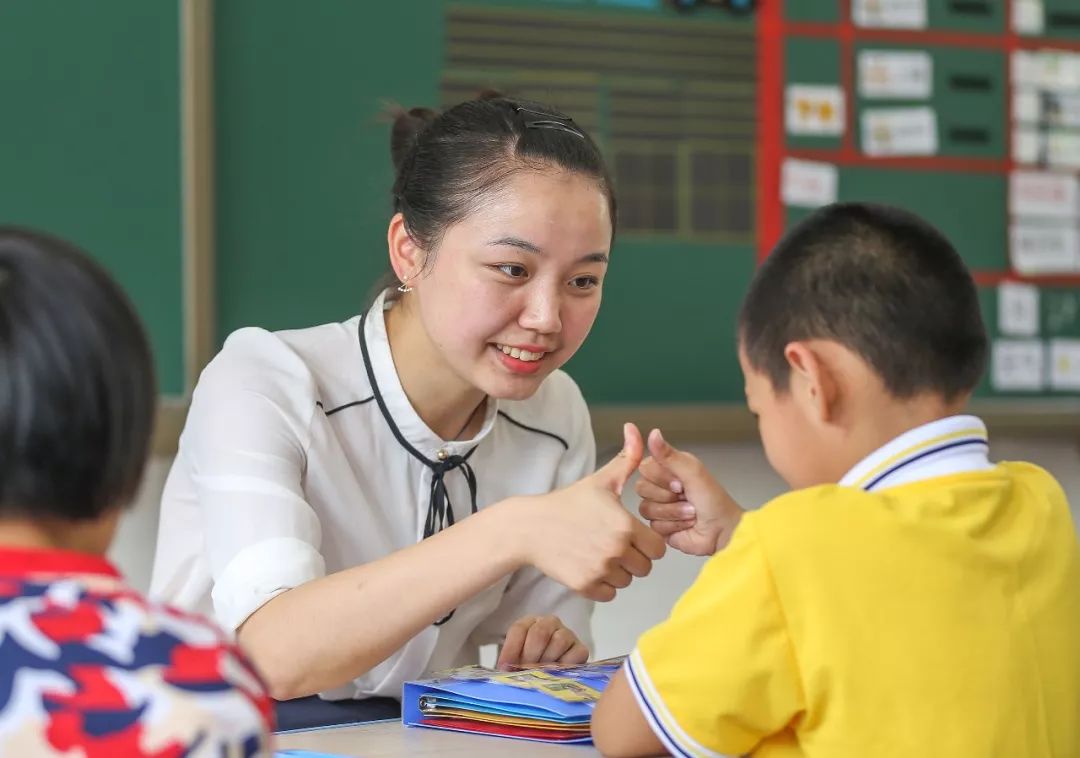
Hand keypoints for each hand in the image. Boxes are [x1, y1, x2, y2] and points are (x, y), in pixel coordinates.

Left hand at [495, 615, 588, 669]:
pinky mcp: (581, 649)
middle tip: (526, 672)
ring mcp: (567, 634)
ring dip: (548, 661)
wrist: (557, 674)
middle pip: (539, 633)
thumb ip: (511, 663)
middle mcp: (549, 623)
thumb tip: (505, 671)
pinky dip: (565, 665)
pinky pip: (575, 653)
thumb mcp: (518, 661)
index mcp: (530, 623)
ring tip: (541, 675)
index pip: (519, 629)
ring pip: (559, 640)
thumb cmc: (532, 665)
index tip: (505, 667)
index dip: (511, 649)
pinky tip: (558, 675)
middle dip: (530, 656)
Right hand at [511, 423, 665, 601]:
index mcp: (625, 525)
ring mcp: (600, 570)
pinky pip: (610, 593)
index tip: (631, 534)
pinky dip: (603, 585)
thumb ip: (627, 458)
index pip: (658, 548)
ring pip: (628, 581)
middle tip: (614, 544)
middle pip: (645, 567)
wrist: (531, 528)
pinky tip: (590, 565)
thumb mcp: (600, 480)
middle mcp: (616, 550)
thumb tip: (637, 429)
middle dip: (634, 558)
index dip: (647, 542)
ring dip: (619, 571)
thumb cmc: (567, 503)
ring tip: (600, 553)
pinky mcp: (585, 585)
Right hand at [636, 429, 744, 555]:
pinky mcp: (660, 526)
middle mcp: (662, 486)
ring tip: (691, 513)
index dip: (660, 477)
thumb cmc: (714, 501)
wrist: (723, 531)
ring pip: (647, 508)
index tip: (680, 482)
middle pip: (642, 488)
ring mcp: (660, 506)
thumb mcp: (693, 472)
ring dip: (674, 512)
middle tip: (686, 496)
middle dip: (668, 496)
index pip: (645, 468)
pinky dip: (674, 525)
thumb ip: (669, 455)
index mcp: (669, 468)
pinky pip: (653, 525)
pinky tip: (687, 524)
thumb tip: (653, 433)